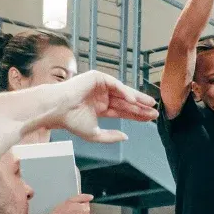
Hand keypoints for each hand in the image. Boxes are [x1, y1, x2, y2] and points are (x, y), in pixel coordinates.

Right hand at [27, 70, 157, 142]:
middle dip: (141, 107)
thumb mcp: (95, 134)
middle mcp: (102, 96)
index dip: (136, 115)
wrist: (58, 110)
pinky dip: (124, 92)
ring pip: (123, 93)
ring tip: (150, 105)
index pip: (123, 111)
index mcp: (100, 107)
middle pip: (126, 102)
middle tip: (155, 112)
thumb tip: (126, 137)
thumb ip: (111, 136)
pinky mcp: (97, 77)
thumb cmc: (71, 121)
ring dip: (137, 98)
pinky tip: (133, 100)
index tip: (149, 119)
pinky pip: (115, 84)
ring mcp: (100, 86)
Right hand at [38, 194, 91, 213]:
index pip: (86, 204)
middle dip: (80, 211)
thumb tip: (91, 197)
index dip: (79, 204)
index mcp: (86, 209)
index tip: (72, 206)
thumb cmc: (60, 212)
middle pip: (86, 212)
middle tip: (70, 212)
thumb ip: (83, 197)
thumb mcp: (71, 200)